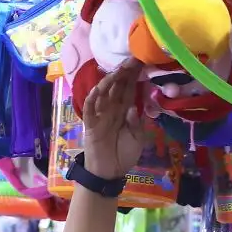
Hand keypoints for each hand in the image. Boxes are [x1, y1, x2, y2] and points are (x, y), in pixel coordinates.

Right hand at [81, 59, 146, 179]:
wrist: (110, 172)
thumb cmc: (124, 154)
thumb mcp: (138, 138)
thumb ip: (137, 123)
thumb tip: (133, 107)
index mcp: (125, 110)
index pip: (129, 89)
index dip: (134, 76)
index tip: (141, 61)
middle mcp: (112, 109)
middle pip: (117, 87)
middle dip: (123, 73)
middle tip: (132, 59)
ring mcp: (101, 115)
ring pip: (103, 93)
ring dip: (109, 81)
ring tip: (118, 71)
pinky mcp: (91, 124)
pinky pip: (90, 109)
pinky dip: (92, 98)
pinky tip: (98, 89)